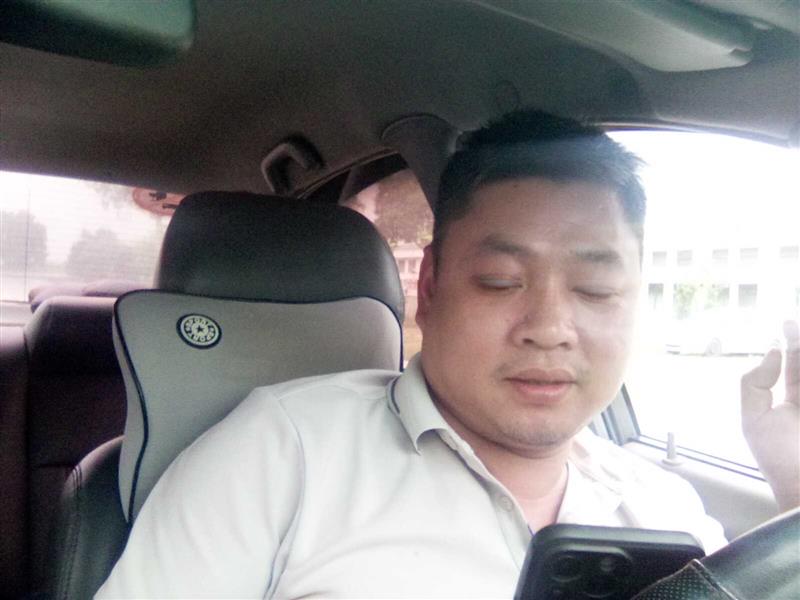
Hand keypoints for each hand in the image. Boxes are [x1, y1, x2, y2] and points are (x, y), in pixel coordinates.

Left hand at [741, 320, 799, 510]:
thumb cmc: (782, 461)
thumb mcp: (755, 421)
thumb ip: (754, 384)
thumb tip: (771, 351)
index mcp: (796, 404)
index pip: (798, 365)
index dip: (795, 342)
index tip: (788, 321)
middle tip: (794, 323)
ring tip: (796, 335)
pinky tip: (796, 377)